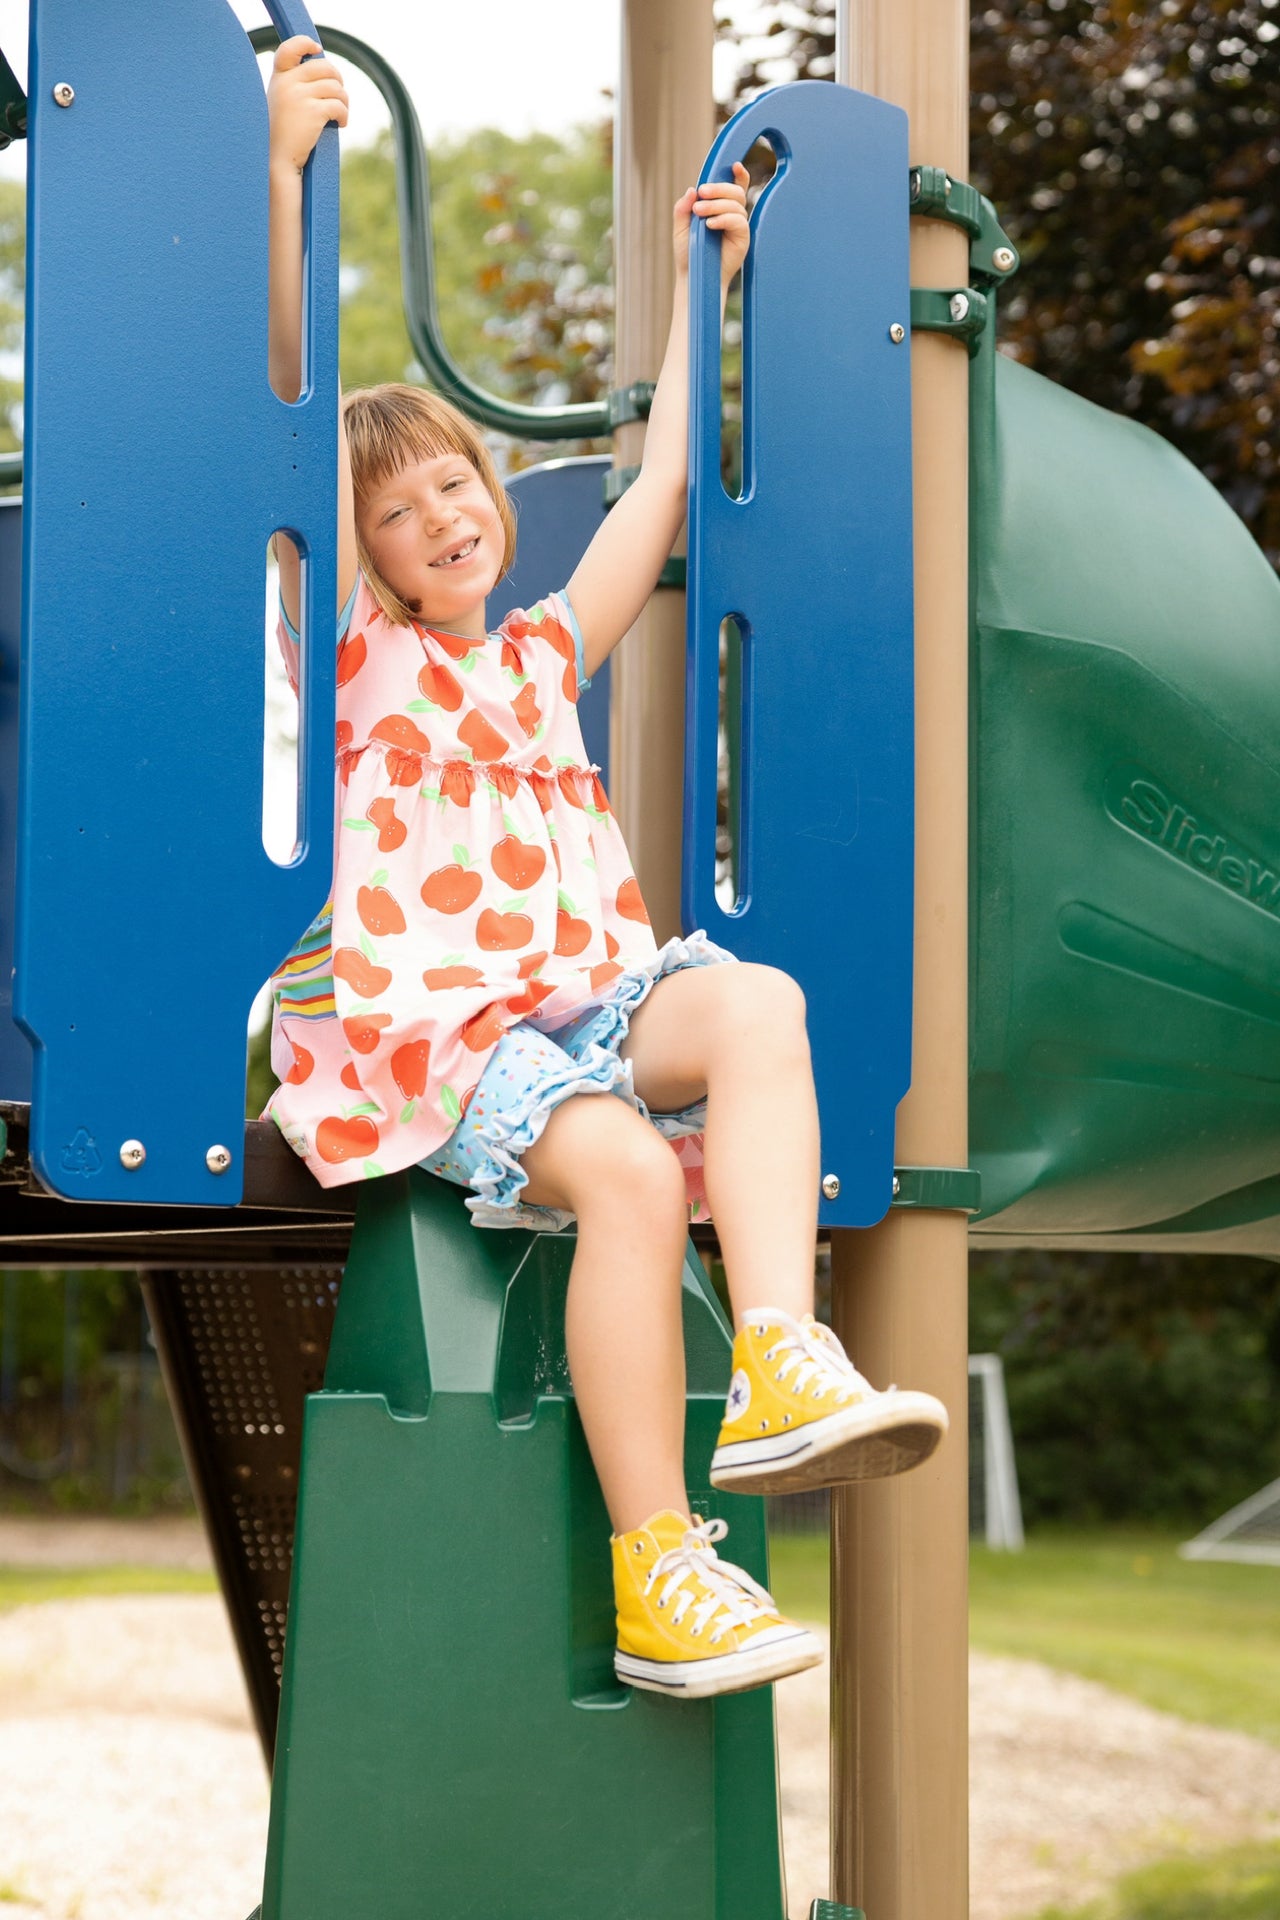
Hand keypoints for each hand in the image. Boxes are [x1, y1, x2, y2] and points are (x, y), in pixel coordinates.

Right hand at [267, 35, 347, 174]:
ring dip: (344, 101)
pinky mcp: (313, 112)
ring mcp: (299, 96)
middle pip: (324, 67)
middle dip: (337, 80)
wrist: (277, 160)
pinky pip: (339, 105)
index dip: (305, 43)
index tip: (317, 49)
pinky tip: (340, 124)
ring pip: (336, 87)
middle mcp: (287, 82)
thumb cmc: (282, 136)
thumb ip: (294, 85)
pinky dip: (344, 115)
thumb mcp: (281, 102)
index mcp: (278, 78)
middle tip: (339, 97)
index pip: (289, 48)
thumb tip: (325, 73)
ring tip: (339, 115)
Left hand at [673, 161, 750, 285]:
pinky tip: (710, 225)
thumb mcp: (681, 227)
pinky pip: (739, 221)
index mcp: (720, 208)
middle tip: (701, 194)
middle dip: (718, 189)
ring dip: (717, 205)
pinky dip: (724, 219)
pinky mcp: (743, 239)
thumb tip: (691, 190)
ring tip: (699, 214)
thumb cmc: (689, 253)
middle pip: (735, 191)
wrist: (693, 277)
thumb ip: (683, 208)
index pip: (734, 187)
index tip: (735, 166)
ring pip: (736, 204)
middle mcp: (733, 214)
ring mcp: (739, 226)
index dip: (739, 175)